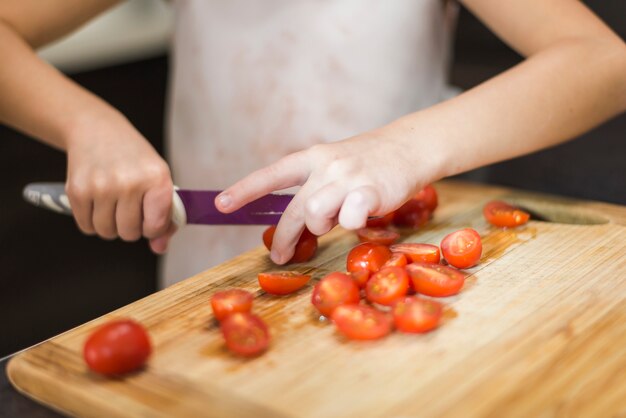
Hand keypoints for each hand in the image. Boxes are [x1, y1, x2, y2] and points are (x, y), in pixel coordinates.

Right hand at [64, 112, 174, 252]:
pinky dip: (92, 220)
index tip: (149, 216)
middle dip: (130, 226)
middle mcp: (129, 182)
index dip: (153, 228)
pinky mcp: (77, 191)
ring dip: (110, 224)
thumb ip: (165, 218)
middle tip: (129, 206)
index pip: (155, 227)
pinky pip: (87, 227)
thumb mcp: (158, 180)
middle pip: (129, 233)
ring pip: (106, 232)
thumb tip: (160, 248)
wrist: (97, 130)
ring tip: (114, 203)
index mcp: (156, 178)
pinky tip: (98, 201)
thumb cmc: (135, 160)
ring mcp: (101, 187)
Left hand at [215, 124, 441, 263]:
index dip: (245, 191)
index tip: (220, 205)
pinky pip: (350, 219)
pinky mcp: (371, 190)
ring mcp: (348, 177)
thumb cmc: (369, 161)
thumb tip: (300, 224)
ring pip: (314, 214)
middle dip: (283, 238)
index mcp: (312, 157)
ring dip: (321, 227)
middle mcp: (326, 165)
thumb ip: (315, 189)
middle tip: (281, 256)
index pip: (272, 175)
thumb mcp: (335, 164)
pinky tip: (363, 215)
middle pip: (293, 209)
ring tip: (336, 222)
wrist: (409, 146)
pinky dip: (352, 224)